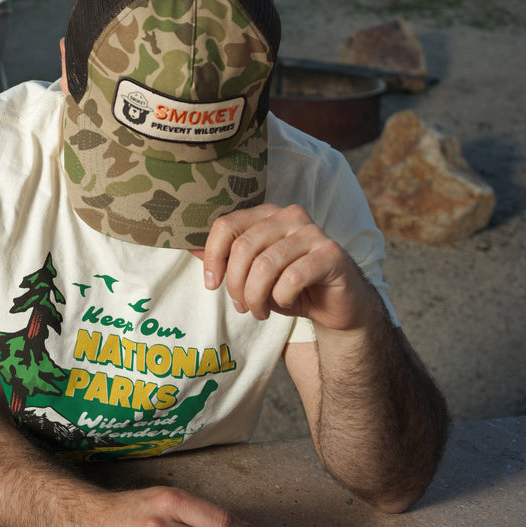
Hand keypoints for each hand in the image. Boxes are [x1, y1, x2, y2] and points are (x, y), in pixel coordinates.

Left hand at [195, 204, 376, 333]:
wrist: (337, 307)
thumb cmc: (291, 287)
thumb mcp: (252, 274)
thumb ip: (225, 258)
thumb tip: (189, 246)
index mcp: (267, 214)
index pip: (227, 225)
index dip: (214, 256)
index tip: (211, 285)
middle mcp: (289, 216)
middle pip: (244, 247)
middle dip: (236, 284)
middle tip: (242, 306)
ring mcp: (312, 232)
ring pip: (266, 264)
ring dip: (258, 296)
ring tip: (260, 311)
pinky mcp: (331, 254)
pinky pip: (293, 277)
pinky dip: (282, 298)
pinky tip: (286, 303)